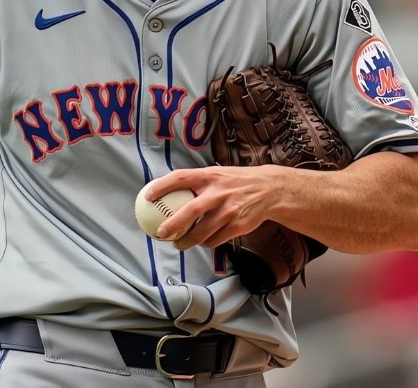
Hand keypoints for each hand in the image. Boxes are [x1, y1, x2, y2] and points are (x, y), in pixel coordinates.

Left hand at [144, 165, 290, 249]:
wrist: (270, 189)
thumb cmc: (237, 182)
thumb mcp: (218, 173)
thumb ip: (198, 181)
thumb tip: (168, 191)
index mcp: (210, 176)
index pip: (181, 178)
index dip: (162, 186)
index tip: (148, 196)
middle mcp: (219, 192)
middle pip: (191, 210)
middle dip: (173, 223)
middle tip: (161, 232)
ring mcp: (230, 210)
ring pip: (203, 231)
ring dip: (188, 241)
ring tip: (178, 244)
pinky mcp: (238, 225)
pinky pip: (216, 239)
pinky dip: (207, 243)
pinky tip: (202, 243)